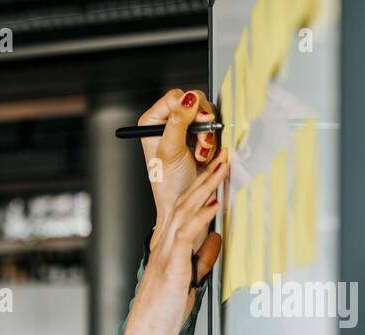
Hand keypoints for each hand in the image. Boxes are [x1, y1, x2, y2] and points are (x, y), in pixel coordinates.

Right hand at [128, 154, 228, 334]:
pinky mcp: (171, 268)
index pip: (182, 211)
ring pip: (184, 212)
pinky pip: (186, 235)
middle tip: (222, 156)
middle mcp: (161, 247)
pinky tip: (215, 203)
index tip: (215, 171)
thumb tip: (216, 238)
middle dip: (204, 177)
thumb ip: (201, 259)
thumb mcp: (188, 283)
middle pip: (182, 203)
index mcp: (165, 250)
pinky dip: (201, 216)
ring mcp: (165, 255)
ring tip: (222, 168)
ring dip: (205, 188)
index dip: (199, 188)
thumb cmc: (161, 318)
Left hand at [138, 88, 218, 247]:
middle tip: (201, 141)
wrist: (184, 206)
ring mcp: (183, 130)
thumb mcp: (171, 151)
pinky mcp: (197, 138)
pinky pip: (212, 130)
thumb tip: (188, 98)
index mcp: (152, 123)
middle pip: (193, 103)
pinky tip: (202, 157)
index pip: (174, 97)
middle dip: (201, 124)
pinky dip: (211, 143)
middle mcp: (167, 124)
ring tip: (198, 154)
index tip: (197, 122)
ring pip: (205, 116)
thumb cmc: (169, 184)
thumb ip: (178, 122)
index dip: (189, 107)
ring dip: (207, 136)